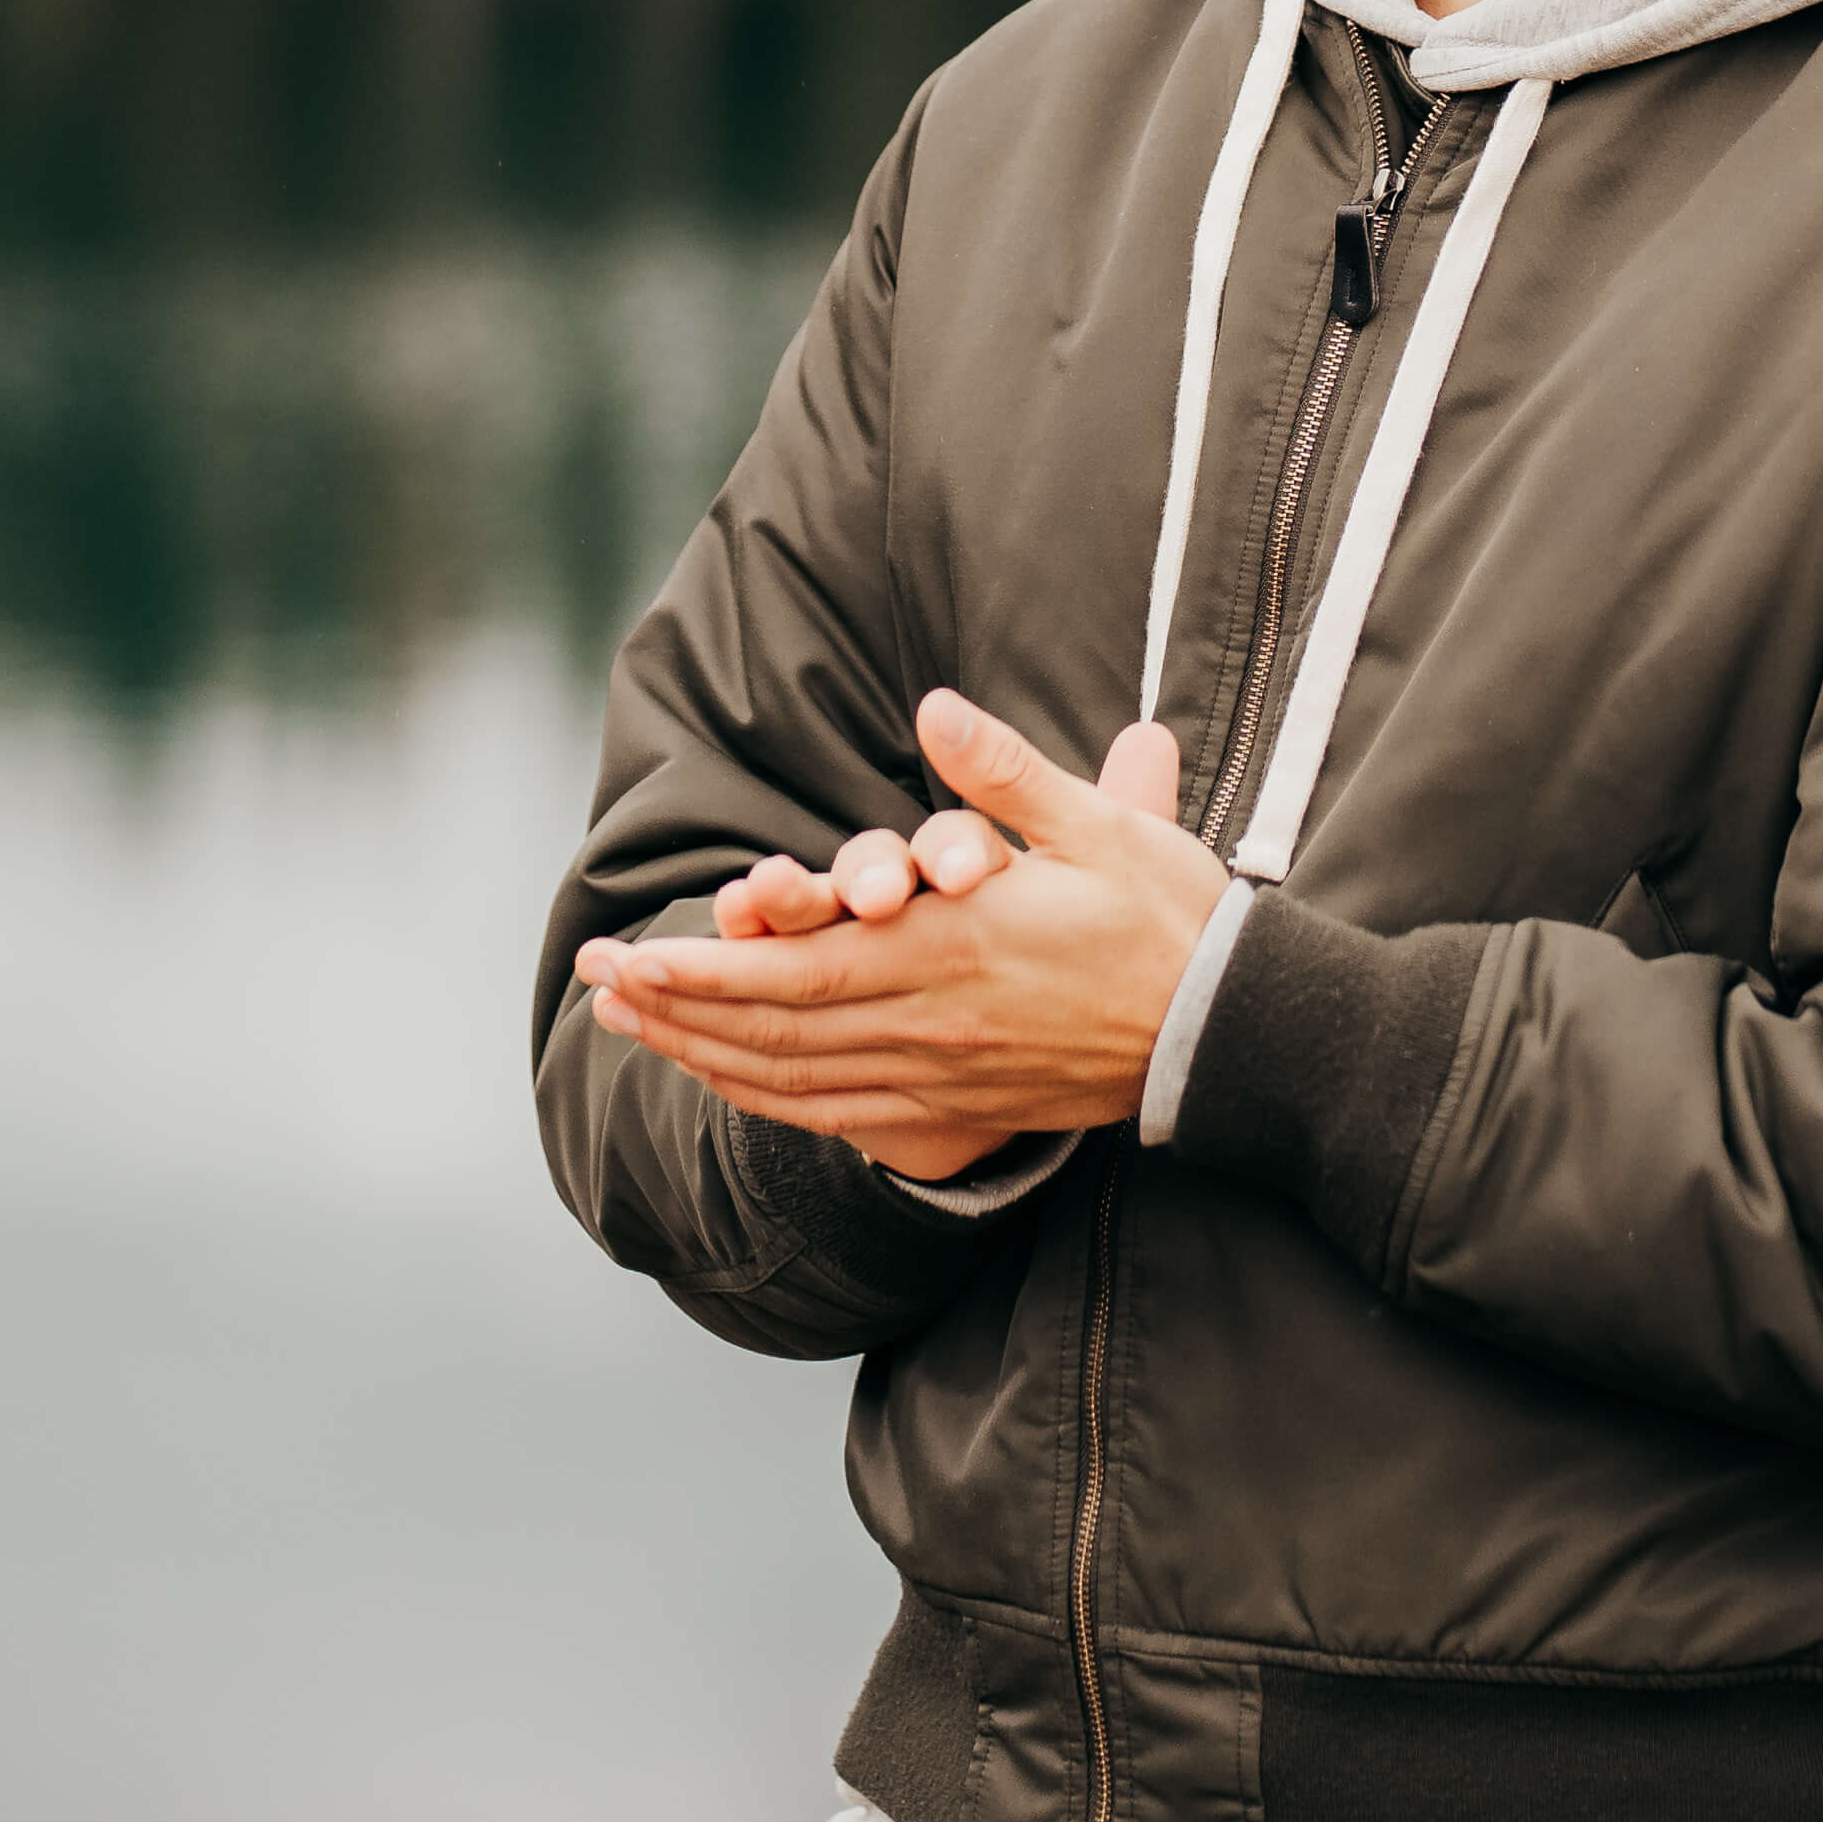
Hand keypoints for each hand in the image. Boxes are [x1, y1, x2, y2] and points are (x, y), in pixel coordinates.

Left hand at [576, 696, 1232, 1182]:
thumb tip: (934, 708)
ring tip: (632, 1030)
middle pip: (774, 1026)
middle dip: (677, 1009)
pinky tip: (727, 1082)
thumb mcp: (1101, 827)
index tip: (635, 953)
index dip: (708, 968)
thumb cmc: (1168, 919)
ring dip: (705, 1054)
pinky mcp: (958, 1101)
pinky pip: (840, 1113)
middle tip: (597, 987)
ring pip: (796, 1075)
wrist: (1225, 1032)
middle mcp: (930, 1018)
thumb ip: (1006, 772)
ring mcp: (940, 1069)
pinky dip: (769, 1098)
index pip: (799, 968)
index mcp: (953, 946)